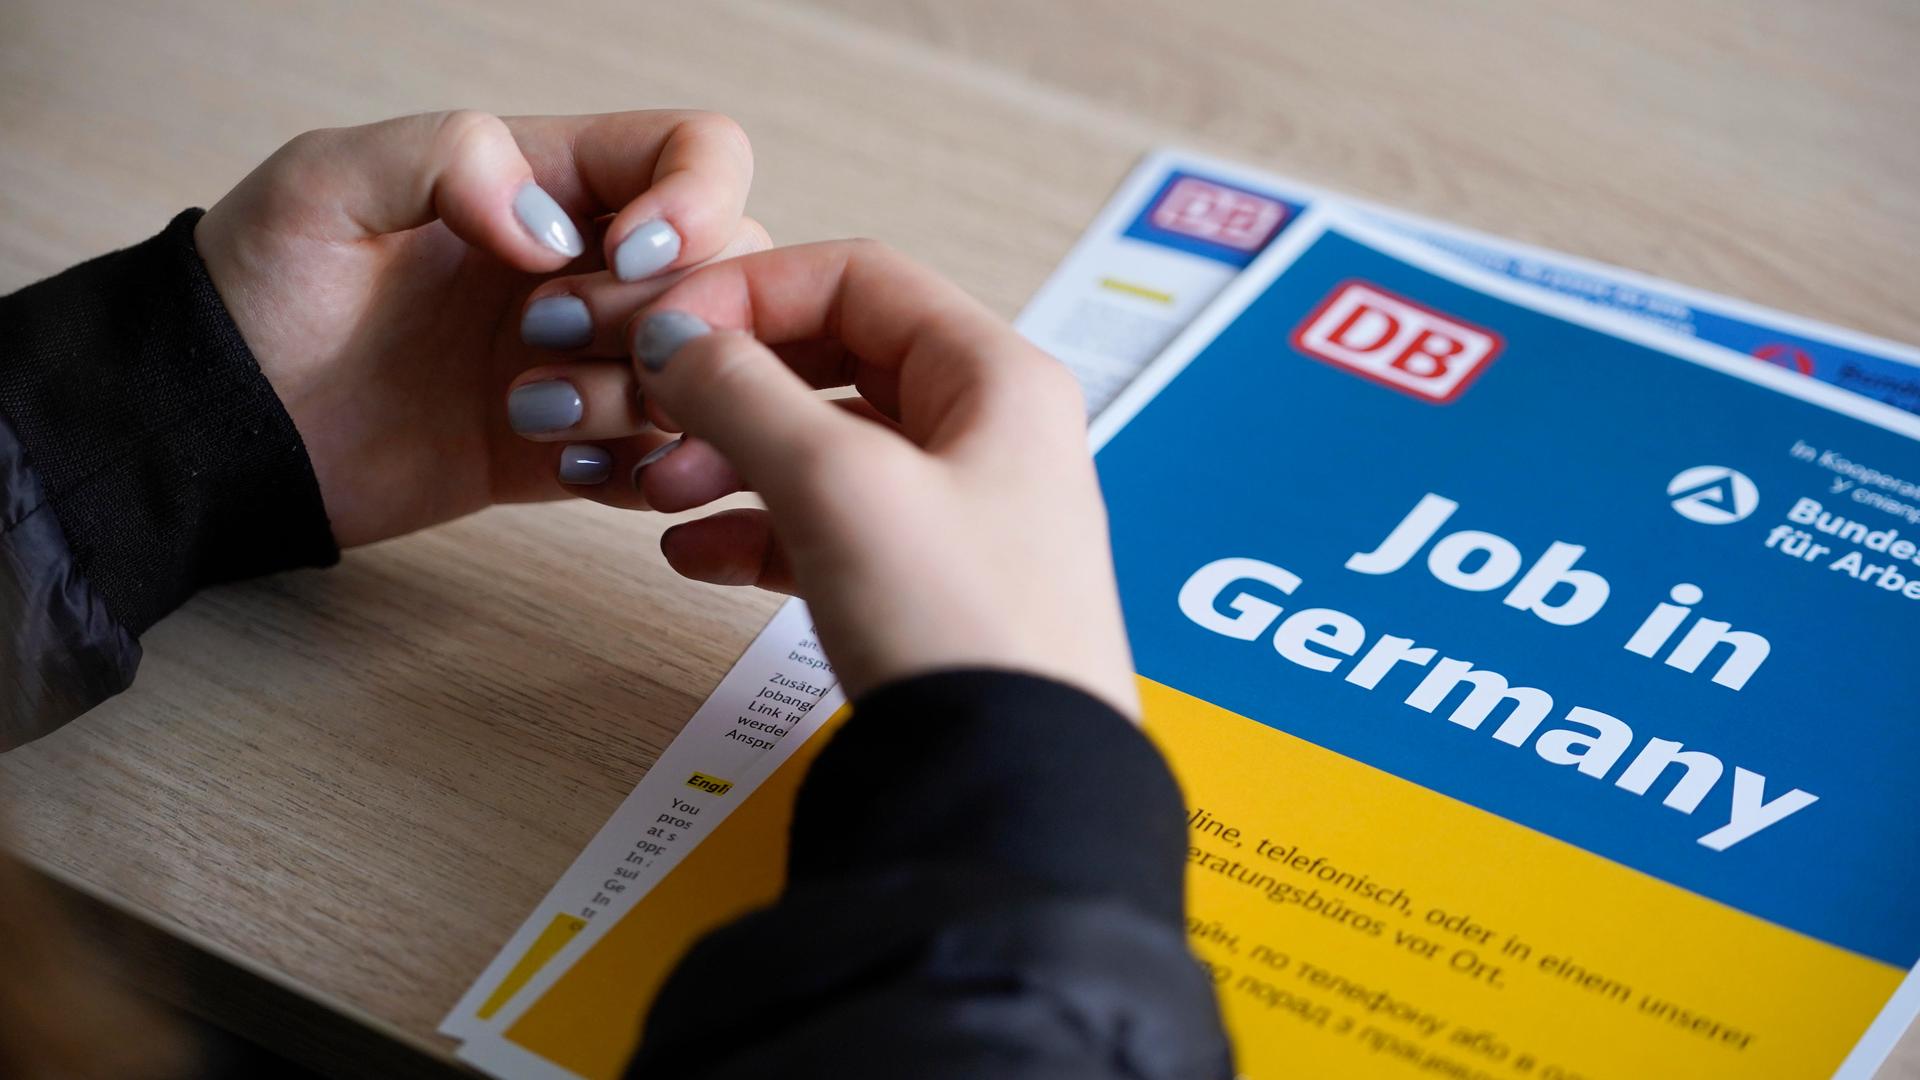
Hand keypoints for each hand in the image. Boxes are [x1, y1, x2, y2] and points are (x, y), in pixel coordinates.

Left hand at [194, 109, 763, 547]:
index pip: (694, 154)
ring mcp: (588, 359)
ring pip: (705, 371)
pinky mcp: (573, 448)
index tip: (635, 251)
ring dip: (644, 400)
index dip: (698, 200)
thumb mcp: (324, 182)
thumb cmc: (258, 291)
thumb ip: (446, 157)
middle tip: (552, 342)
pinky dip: (638, 469)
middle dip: (665, 316)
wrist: (222, 428)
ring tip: (533, 415)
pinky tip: (558, 467)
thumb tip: (553, 226)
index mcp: (547, 179)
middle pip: (726, 271)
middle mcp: (586, 265)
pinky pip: (660, 458)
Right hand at [600, 241, 1137, 716]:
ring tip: (660, 492)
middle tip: (652, 407)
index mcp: (997, 378)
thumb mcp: (838, 485)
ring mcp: (960, 513)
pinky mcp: (927, 588)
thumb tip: (678, 340)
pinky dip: (756, 530)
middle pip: (835, 359)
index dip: (751, 289)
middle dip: (732, 383)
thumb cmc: (964, 631)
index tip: (666, 326)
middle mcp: (988, 433)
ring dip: (731, 457)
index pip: (860, 276)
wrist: (1004, 788)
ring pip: (822, 448)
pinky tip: (696, 555)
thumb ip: (744, 393)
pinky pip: (826, 527)